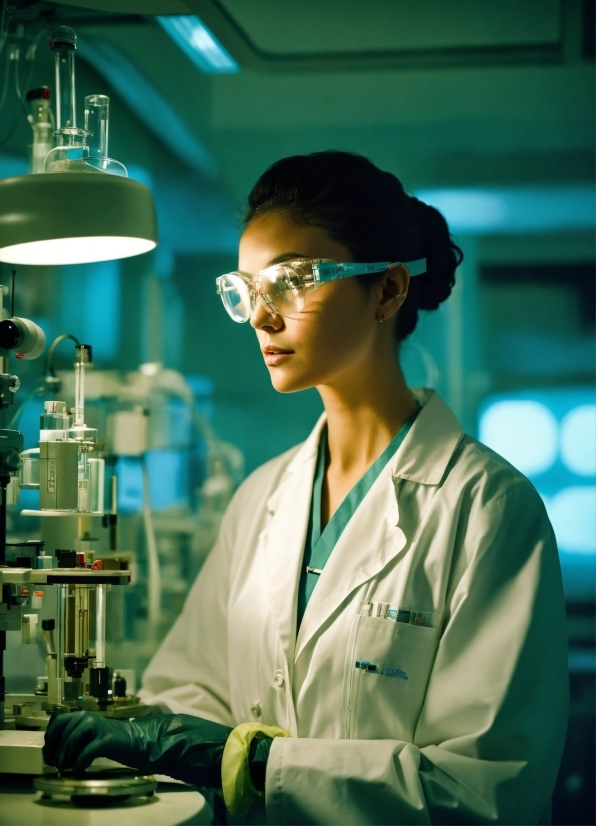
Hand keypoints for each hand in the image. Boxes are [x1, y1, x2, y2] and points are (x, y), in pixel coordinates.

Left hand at [43, 711, 232, 786]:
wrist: (170, 742)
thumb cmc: (144, 742)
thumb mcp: (119, 739)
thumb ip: (104, 737)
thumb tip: (88, 743)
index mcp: (100, 719)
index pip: (67, 716)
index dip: (55, 730)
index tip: (51, 746)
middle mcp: (101, 720)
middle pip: (66, 720)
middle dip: (54, 740)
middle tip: (53, 758)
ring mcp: (107, 728)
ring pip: (74, 732)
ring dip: (65, 751)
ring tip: (65, 765)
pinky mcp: (114, 740)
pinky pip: (89, 749)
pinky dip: (79, 760)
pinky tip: (79, 769)